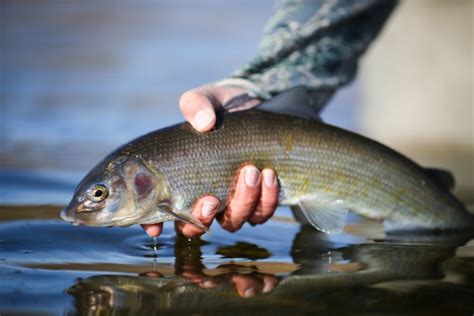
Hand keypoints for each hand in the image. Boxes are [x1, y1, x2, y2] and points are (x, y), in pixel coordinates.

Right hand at [142, 84, 278, 237]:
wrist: (258, 108)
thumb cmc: (223, 108)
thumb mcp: (207, 99)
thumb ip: (197, 104)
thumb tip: (204, 122)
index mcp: (182, 177)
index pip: (160, 209)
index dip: (154, 223)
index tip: (156, 227)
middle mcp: (205, 196)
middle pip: (195, 226)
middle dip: (201, 218)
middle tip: (210, 198)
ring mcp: (232, 202)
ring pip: (232, 222)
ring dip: (241, 202)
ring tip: (250, 171)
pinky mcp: (260, 200)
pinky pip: (261, 213)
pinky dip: (266, 198)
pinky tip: (269, 175)